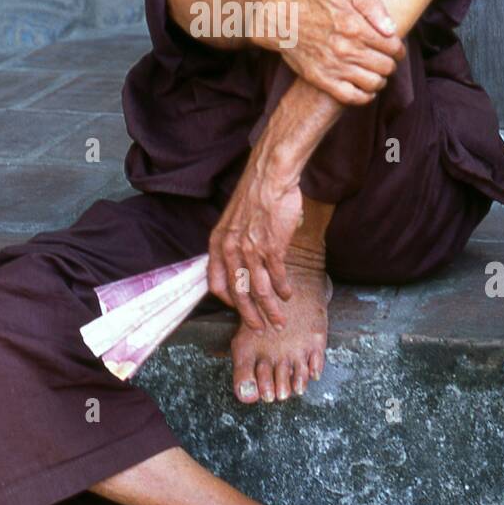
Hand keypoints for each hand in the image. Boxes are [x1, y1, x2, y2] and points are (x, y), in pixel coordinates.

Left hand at [207, 163, 303, 331]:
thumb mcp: (234, 219)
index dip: (227, 300)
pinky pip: (277, 277)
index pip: (215, 283)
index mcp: (217, 243)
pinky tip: (288, 294)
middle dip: (250, 315)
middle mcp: (230, 250)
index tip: (237, 308)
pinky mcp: (271, 247)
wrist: (270, 175)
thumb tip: (244, 260)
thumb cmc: (255, 194)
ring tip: (279, 321)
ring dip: (271, 309)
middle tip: (259, 328)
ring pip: (259, 291)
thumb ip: (235, 241)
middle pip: (238, 294)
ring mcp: (251, 250)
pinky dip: (283, 289)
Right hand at [278, 0, 406, 103]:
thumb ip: (373, 6)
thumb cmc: (315, 3)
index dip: (398, 49)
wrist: (282, 20)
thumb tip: (391, 30)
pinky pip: (353, 97)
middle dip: (390, 63)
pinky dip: (365, 96)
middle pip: (386, 66)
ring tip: (376, 73)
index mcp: (356, 27)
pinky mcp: (323, 80)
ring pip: (374, 83)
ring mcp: (335, 67)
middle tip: (385, 60)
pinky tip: (366, 88)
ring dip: (380, 80)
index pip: (393, 47)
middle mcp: (347, 49)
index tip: (394, 48)